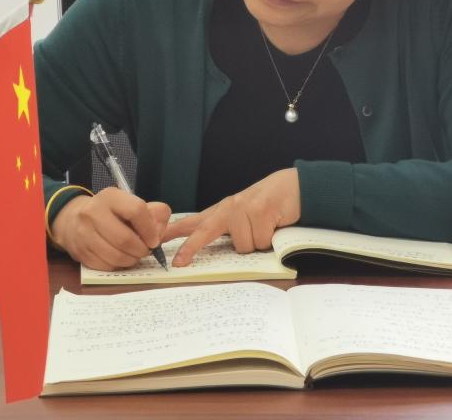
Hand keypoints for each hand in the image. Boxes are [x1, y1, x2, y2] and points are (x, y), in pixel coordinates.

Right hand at [50, 187, 170, 268]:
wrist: (72, 219)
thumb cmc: (109, 212)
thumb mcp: (130, 204)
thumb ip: (153, 213)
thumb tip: (161, 232)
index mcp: (110, 197)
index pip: (136, 211)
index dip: (150, 229)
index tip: (154, 240)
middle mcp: (93, 212)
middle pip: (125, 239)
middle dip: (140, 250)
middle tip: (145, 251)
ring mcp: (83, 233)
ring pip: (115, 256)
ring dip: (131, 260)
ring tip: (134, 256)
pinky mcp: (79, 252)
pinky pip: (105, 266)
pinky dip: (117, 266)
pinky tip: (120, 259)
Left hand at [162, 169, 300, 266]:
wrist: (294, 187)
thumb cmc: (268, 206)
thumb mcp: (243, 217)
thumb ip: (227, 230)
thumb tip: (213, 250)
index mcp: (222, 211)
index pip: (194, 222)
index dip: (174, 233)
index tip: (158, 244)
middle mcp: (229, 208)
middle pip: (204, 231)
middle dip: (191, 247)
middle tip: (179, 263)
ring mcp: (244, 208)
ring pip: (242, 245)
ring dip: (257, 243)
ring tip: (266, 229)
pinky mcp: (260, 210)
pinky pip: (260, 241)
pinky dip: (270, 239)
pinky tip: (274, 225)